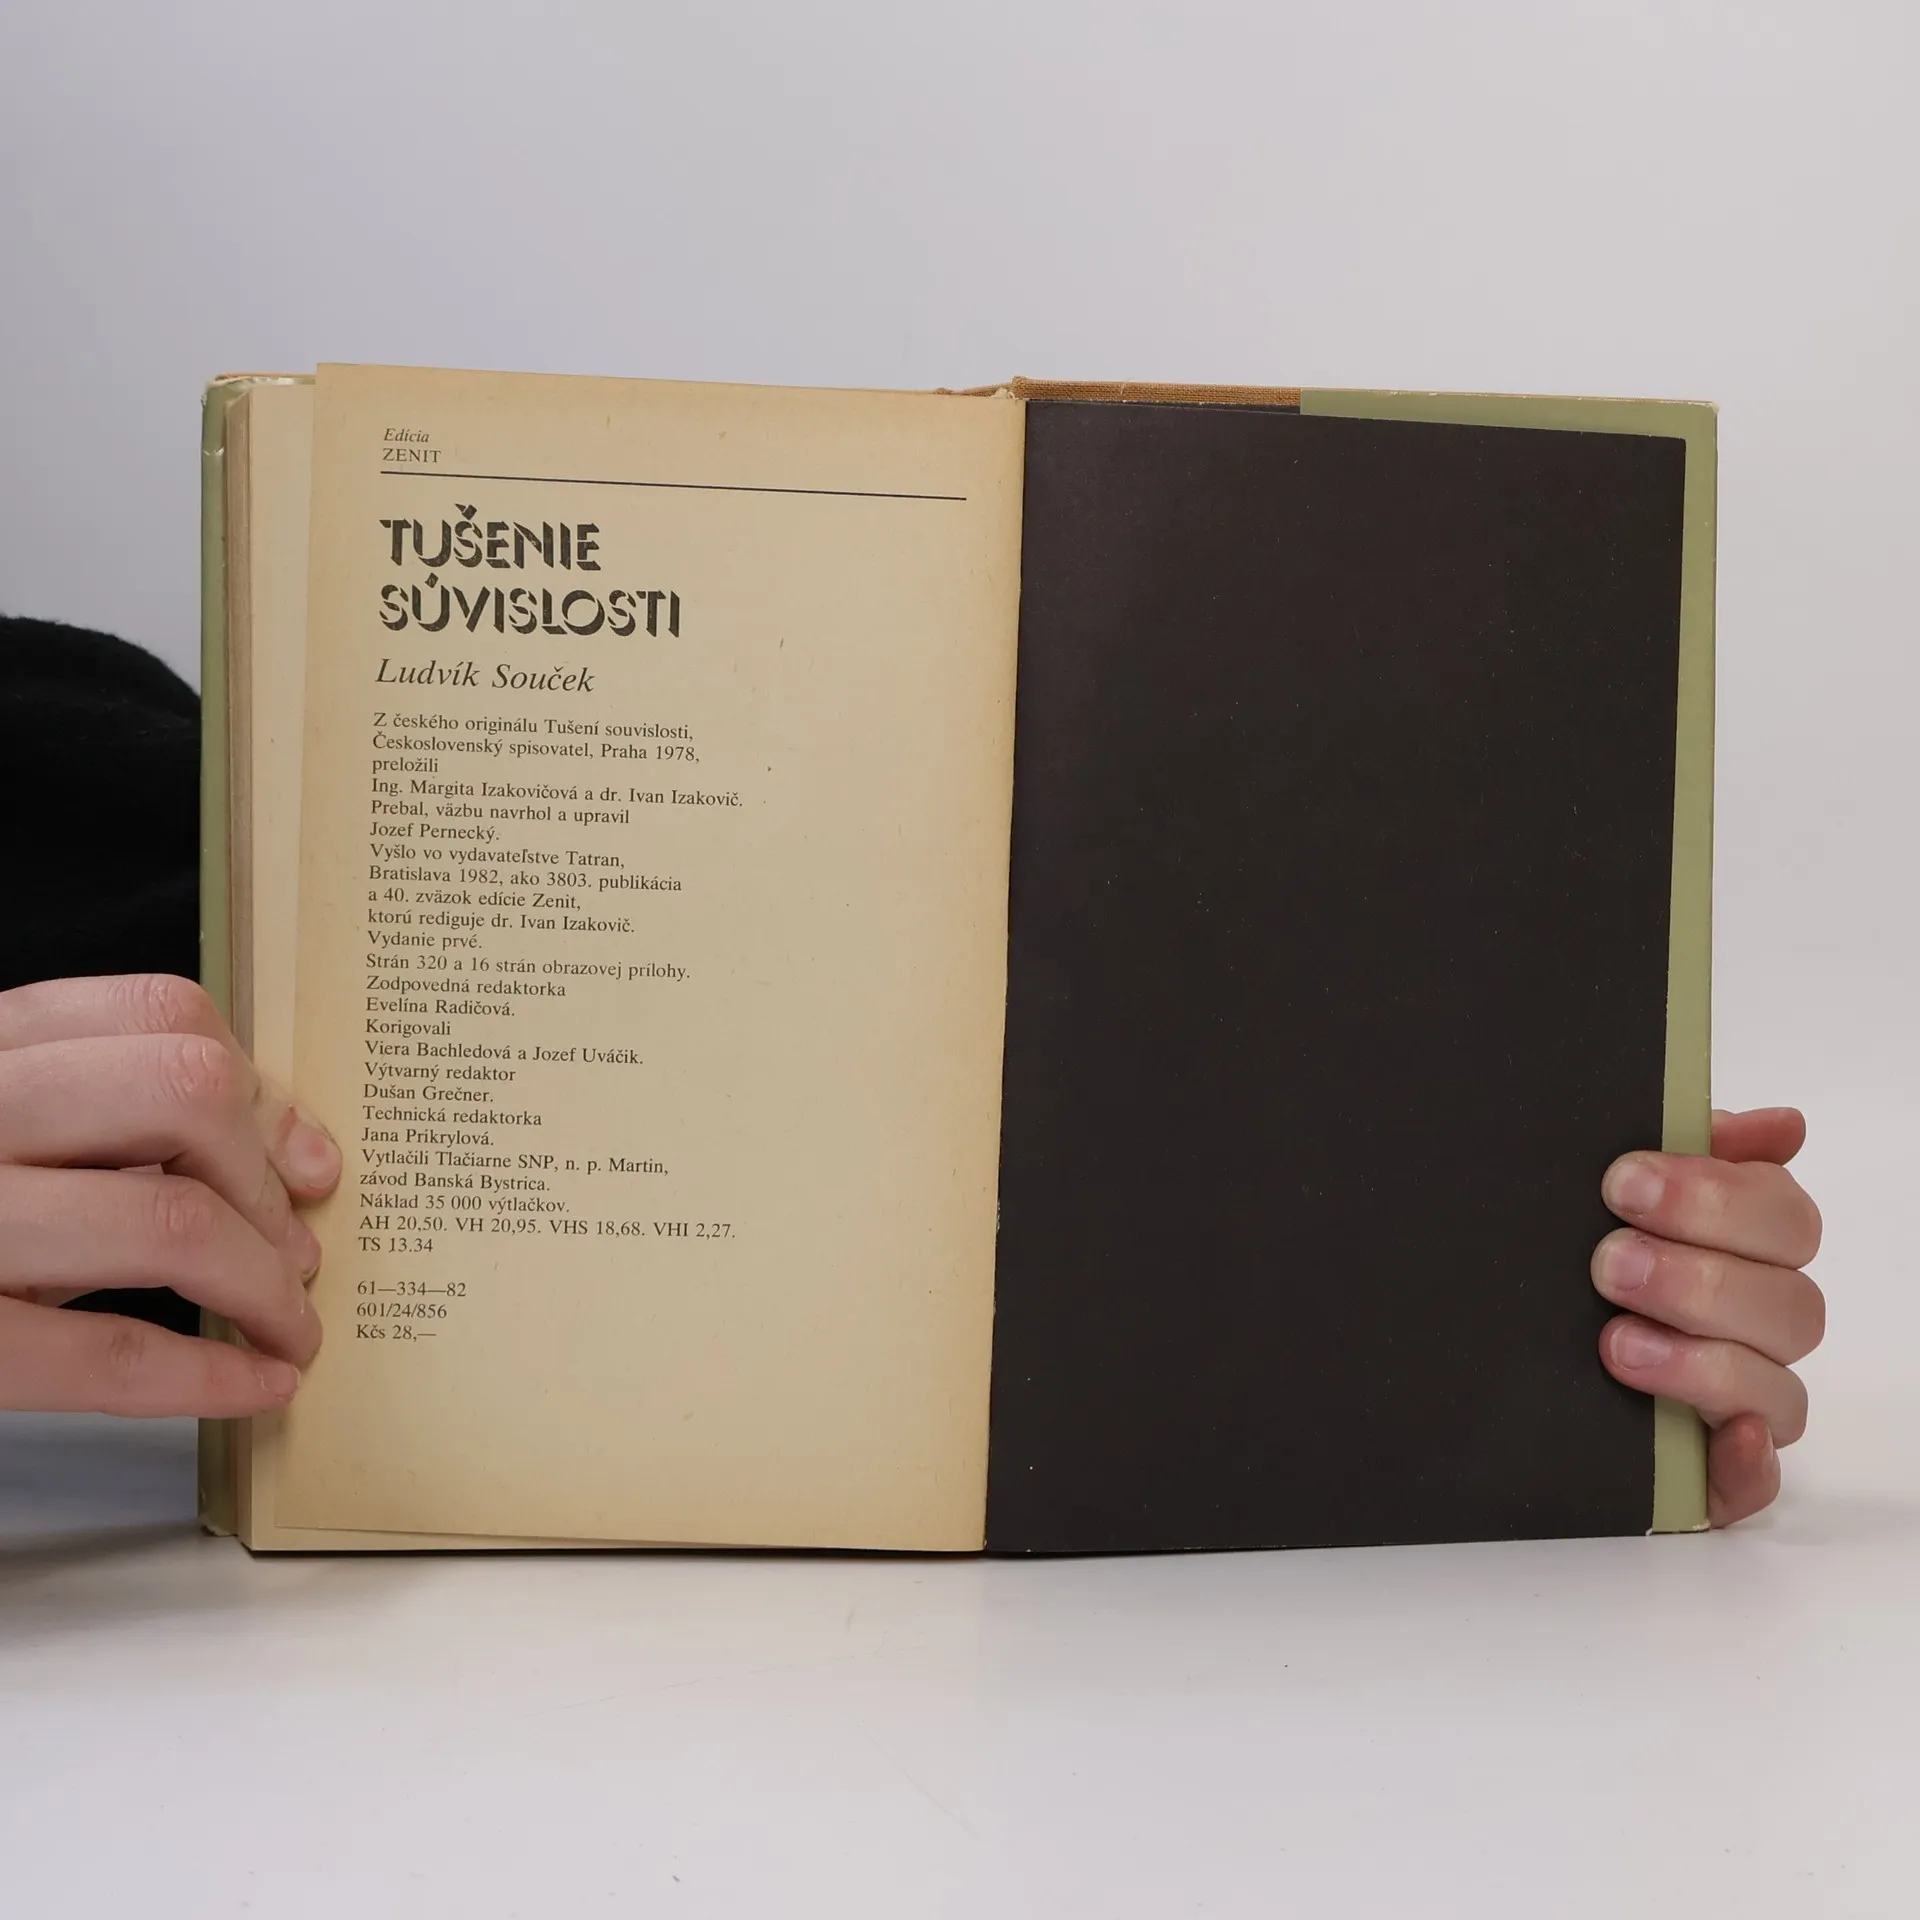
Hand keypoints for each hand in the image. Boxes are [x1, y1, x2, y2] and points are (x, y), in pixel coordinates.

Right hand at [0, 974, 339, 1415]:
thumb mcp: (9, 1141)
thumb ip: (117, 1128)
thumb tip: (297, 1157)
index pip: (158, 1013)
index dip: (259, 1089)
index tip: (306, 1163)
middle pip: (183, 1092)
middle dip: (265, 1183)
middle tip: (295, 1255)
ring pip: (164, 1221)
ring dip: (262, 1285)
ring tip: (287, 1327)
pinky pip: (105, 1355)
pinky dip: (209, 1375)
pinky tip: (258, 1384)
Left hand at [1593, 1106, 1824, 1526]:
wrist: (1473, 1345)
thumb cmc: (1562, 1253)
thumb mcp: (1602, 1191)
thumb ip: (1681, 1144)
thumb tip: (1780, 1126)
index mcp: (1741, 1243)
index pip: (1782, 1215)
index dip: (1715, 1196)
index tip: (1623, 1181)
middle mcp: (1752, 1321)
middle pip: (1789, 1303)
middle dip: (1697, 1278)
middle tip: (1608, 1262)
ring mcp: (1739, 1398)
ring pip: (1776, 1390)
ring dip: (1702, 1363)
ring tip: (1615, 1341)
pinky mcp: (1712, 1470)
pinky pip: (1757, 1481)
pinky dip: (1747, 1463)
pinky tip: (1721, 1436)